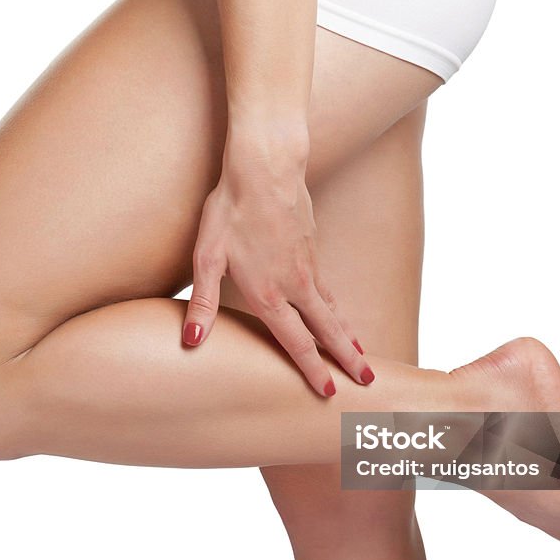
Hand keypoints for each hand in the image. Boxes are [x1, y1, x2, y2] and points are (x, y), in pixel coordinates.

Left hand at [181, 129, 373, 395]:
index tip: (329, 393)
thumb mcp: (207, 257)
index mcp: (270, 294)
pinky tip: (337, 312)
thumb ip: (201, 303)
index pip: (297, 343)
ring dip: (346, 334)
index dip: (313, 370)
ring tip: (360, 354)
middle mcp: (296, 285)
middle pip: (328, 330)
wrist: (266, 166)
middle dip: (347, 359)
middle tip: (368, 382)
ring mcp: (308, 266)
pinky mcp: (312, 248)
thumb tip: (191, 343)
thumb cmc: (231, 210)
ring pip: (332, 309)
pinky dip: (338, 308)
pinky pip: (328, 288)